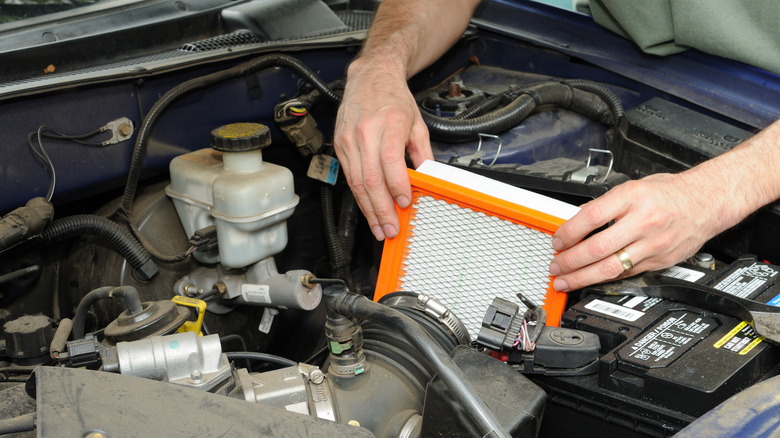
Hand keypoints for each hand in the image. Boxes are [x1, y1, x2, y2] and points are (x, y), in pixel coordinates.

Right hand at [334, 58, 432, 240]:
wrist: (370, 76)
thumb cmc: (393, 98)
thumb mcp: (417, 122)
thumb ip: (423, 152)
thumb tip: (427, 179)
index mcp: (389, 123)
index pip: (390, 161)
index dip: (397, 186)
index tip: (405, 203)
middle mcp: (365, 132)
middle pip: (370, 178)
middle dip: (381, 209)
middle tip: (391, 229)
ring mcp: (349, 139)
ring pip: (356, 182)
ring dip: (368, 209)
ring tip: (379, 227)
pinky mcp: (340, 145)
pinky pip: (349, 176)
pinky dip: (359, 196)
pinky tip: (369, 209)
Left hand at [548, 172, 719, 290]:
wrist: (707, 202)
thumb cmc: (670, 193)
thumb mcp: (634, 187)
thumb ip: (606, 204)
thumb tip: (576, 221)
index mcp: (633, 197)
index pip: (591, 217)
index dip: (569, 232)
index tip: (557, 240)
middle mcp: (643, 221)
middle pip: (598, 247)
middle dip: (571, 260)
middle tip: (556, 265)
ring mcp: (652, 244)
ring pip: (611, 267)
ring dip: (582, 277)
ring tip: (565, 280)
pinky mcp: (659, 261)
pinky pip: (626, 273)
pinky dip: (604, 278)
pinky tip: (590, 280)